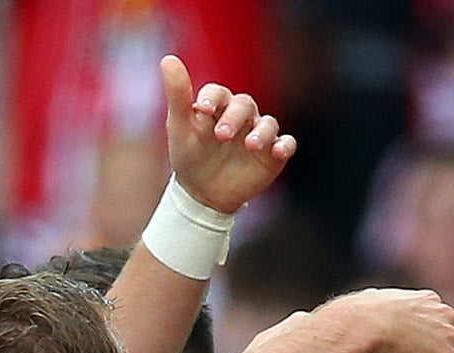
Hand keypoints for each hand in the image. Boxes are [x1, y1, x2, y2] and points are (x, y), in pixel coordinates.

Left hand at [161, 56, 294, 215]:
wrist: (202, 193)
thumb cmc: (189, 155)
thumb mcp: (179, 127)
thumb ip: (177, 95)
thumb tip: (168, 59)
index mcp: (218, 106)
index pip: (218, 93)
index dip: (212, 98)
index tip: (202, 110)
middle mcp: (241, 116)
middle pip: (244, 105)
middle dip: (234, 117)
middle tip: (221, 135)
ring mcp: (258, 133)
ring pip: (268, 123)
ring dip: (262, 132)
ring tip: (250, 145)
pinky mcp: (272, 154)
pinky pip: (286, 144)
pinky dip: (284, 145)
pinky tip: (278, 151)